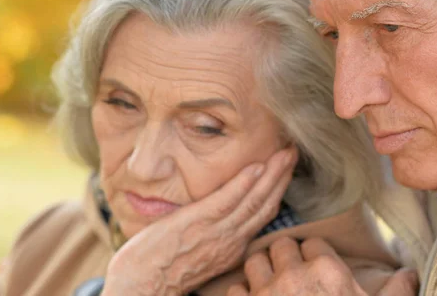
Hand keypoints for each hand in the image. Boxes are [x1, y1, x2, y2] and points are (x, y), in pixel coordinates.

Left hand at [101, 148, 297, 295]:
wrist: (143, 284)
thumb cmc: (164, 268)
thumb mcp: (202, 253)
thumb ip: (216, 234)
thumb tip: (221, 214)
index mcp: (233, 246)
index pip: (263, 214)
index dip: (277, 191)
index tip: (285, 170)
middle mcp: (232, 239)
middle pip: (265, 204)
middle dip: (282, 177)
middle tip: (293, 153)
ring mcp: (217, 231)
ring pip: (254, 200)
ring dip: (273, 174)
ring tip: (285, 153)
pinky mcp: (198, 221)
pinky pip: (227, 200)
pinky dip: (244, 183)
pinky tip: (256, 166)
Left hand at [228, 237, 417, 295]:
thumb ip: (395, 293)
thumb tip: (410, 273)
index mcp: (328, 272)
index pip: (312, 243)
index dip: (313, 255)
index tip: (315, 267)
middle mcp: (294, 275)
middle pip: (281, 246)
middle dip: (286, 258)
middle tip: (292, 275)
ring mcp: (266, 293)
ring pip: (255, 262)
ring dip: (262, 272)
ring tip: (271, 286)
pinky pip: (235, 288)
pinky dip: (243, 295)